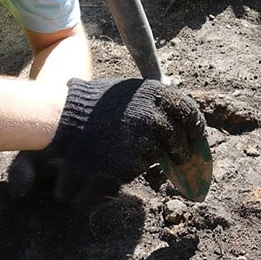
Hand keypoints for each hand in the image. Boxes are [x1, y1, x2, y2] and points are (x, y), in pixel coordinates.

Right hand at [8, 78, 205, 205]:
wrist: (64, 119)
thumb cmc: (95, 103)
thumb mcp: (130, 92)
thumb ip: (156, 103)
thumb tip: (182, 120)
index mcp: (156, 94)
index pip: (190, 113)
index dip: (195, 127)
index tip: (196, 136)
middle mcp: (154, 116)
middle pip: (180, 139)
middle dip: (182, 149)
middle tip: (181, 155)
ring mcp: (143, 141)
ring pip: (161, 154)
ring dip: (153, 155)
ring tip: (130, 147)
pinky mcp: (131, 163)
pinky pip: (141, 167)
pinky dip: (134, 165)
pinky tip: (117, 155)